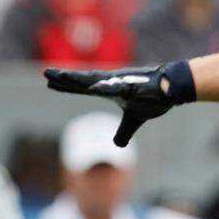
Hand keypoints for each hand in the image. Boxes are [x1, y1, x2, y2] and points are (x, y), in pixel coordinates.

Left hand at [44, 63, 192, 145]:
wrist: (173, 89)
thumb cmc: (153, 99)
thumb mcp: (134, 120)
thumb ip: (123, 132)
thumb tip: (117, 145)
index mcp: (108, 89)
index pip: (81, 87)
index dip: (65, 86)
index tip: (49, 82)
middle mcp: (110, 83)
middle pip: (81, 81)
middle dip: (63, 77)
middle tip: (45, 73)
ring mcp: (120, 82)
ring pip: (94, 80)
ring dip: (77, 78)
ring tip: (61, 76)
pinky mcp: (132, 86)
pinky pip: (116, 87)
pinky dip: (105, 87)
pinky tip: (93, 88)